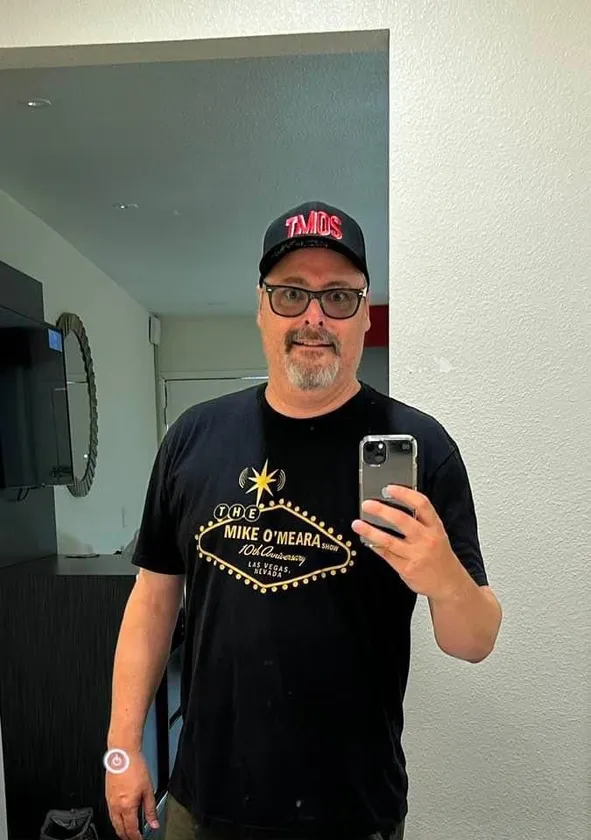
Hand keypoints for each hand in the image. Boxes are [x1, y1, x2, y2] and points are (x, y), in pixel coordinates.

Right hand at [105, 750, 158, 839]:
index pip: (131, 829)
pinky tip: (121, 817)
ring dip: (120, 829)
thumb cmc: (135, 767)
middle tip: (134, 838)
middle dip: (127, 836)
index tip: (140, 839)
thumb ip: (151, 809)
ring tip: (128, 831)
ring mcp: (109, 801)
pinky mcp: (107, 795)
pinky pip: (110, 814)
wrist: (122, 754)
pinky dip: (115, 820)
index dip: (136, 837)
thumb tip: (153, 822)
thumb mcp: (148, 789)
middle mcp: (116, 806)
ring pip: (113, 822)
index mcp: (127, 806)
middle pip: (119, 829)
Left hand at [352, 485, 464, 599]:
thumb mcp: (437, 534)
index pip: (421, 504)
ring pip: (389, 540)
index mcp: (435, 527)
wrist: (449, 584)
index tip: (389, 488)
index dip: (404, 494)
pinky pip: (387, 555)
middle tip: (367, 505)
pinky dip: (375, 546)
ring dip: (370, 531)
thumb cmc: (439, 556)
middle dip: (382, 511)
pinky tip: (367, 541)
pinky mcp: (407, 569)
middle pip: (402, 520)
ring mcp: (416, 555)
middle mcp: (426, 539)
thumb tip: (393, 505)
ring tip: (357, 524)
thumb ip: (420, 521)